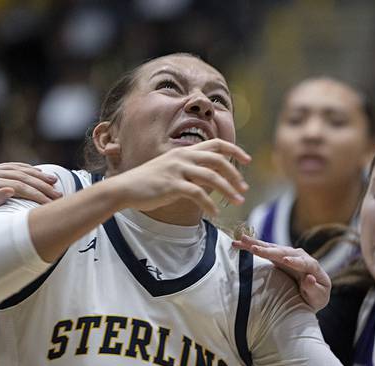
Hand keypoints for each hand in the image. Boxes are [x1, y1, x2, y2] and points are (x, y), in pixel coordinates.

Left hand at [0, 163, 60, 253]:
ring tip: (54, 182)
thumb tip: (10, 190)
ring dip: (37, 175)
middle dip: (42, 186)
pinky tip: (37, 172)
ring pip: (18, 170)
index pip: (19, 187)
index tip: (52, 204)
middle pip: (22, 177)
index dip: (37, 195)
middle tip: (59, 194)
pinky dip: (25, 169)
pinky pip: (10, 167)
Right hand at [114, 139, 250, 216]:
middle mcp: (183, 156)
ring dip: (228, 191)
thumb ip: (193, 171)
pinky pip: (198, 194)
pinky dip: (209, 204)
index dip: (235, 150)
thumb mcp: (173, 170)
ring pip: (212, 177)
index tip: (248, 160)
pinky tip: (215, 213)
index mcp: (185, 151)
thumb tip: (213, 179)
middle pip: (218, 160)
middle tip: (244, 189)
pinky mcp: (172, 185)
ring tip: (238, 202)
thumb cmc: (150, 182)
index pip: (216, 144)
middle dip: (235, 174)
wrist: (125, 189)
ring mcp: (177, 170)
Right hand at [232, 234, 331, 310]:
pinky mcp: (278, 255)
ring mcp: (288, 254)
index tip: (285, 261)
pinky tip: (241, 242)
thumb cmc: (317, 295)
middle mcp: (299, 256)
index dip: (295, 262)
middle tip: (255, 249)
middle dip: (269, 250)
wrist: (313, 290)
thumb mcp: (319, 296)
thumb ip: (315, 289)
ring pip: (272, 248)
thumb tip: (309, 279)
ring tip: (242, 239)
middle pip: (284, 252)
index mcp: (312, 266)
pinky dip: (253, 246)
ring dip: (256, 244)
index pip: (304, 262)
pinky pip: (265, 249)